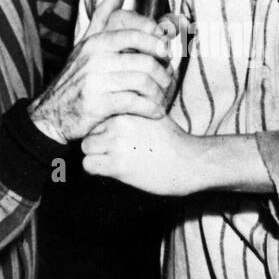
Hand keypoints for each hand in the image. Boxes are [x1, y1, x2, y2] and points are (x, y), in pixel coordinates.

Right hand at [29, 0, 172, 142]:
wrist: (52, 114)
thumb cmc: (75, 78)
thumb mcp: (84, 46)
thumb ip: (102, 20)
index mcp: (96, 42)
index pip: (135, 35)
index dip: (157, 43)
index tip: (167, 54)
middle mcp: (95, 59)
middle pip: (145, 61)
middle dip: (163, 73)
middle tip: (167, 80)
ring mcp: (96, 82)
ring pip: (143, 82)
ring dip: (159, 92)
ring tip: (161, 98)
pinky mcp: (98, 105)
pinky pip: (135, 103)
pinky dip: (151, 108)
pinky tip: (155, 111)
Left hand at [81, 113, 197, 194]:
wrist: (192, 162)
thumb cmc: (174, 141)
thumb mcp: (154, 114)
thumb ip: (133, 110)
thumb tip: (110, 115)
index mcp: (128, 108)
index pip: (98, 115)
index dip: (103, 129)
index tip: (114, 140)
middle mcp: (120, 123)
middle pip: (89, 131)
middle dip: (98, 143)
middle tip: (114, 153)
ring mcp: (117, 144)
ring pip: (86, 147)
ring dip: (95, 156)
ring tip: (113, 162)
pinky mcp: (118, 165)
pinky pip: (88, 165)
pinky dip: (96, 169)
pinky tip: (112, 171)